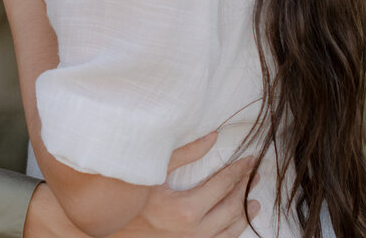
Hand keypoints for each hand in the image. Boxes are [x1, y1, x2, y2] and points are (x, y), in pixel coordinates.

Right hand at [114, 133, 259, 237]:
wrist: (111, 228)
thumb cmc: (131, 197)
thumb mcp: (153, 172)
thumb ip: (183, 153)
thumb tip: (213, 137)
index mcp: (185, 210)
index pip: (222, 186)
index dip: (238, 171)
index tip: (249, 159)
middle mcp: (193, 231)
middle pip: (231, 208)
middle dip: (245, 188)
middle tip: (255, 174)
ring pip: (230, 231)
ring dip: (245, 214)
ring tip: (255, 201)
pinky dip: (233, 231)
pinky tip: (237, 222)